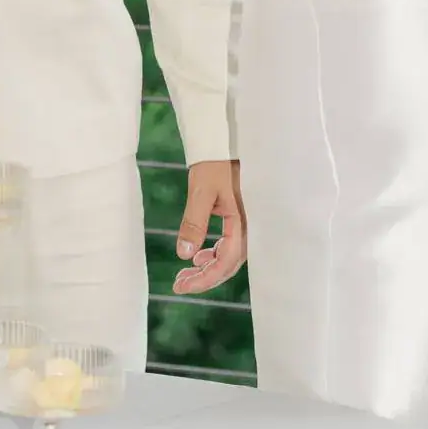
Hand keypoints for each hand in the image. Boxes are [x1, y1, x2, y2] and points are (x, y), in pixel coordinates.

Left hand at [172, 159, 245, 295]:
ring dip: (208, 268)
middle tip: (178, 284)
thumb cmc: (215, 164)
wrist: (224, 142)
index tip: (180, 286)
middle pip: (229, 265)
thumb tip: (183, 254)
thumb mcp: (201, 192)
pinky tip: (198, 257)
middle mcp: (249, 227)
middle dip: (204, 278)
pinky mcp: (240, 219)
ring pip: (229, 257)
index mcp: (243, 223)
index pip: (225, 263)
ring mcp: (246, 224)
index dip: (203, 279)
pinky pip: (229, 246)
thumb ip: (194, 223)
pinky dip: (213, 254)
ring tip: (185, 273)